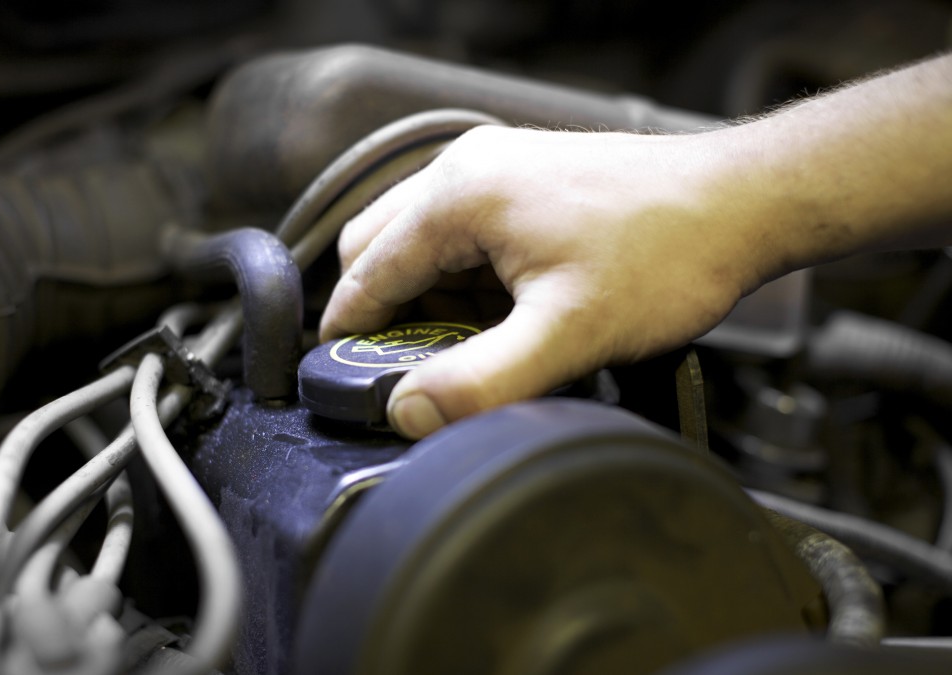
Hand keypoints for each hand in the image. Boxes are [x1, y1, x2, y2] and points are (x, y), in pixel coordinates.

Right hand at [320, 125, 762, 437]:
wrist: (740, 203)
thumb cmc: (668, 250)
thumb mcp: (569, 333)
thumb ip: (483, 381)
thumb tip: (411, 412)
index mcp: (460, 193)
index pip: (367, 269)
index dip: (348, 330)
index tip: (340, 373)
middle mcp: (467, 168)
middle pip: (378, 245)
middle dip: (385, 312)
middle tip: (411, 369)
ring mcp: (497, 168)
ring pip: (420, 240)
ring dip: (428, 296)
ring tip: (473, 347)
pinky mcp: (524, 180)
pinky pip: (462, 233)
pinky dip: (463, 278)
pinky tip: (503, 314)